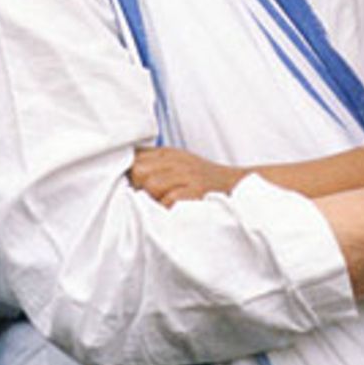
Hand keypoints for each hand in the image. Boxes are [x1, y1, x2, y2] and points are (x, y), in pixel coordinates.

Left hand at [130, 146, 246, 206]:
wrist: (238, 187)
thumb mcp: (178, 165)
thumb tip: (124, 174)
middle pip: (138, 171)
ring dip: (155, 200)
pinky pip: (168, 200)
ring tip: (169, 204)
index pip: (134, 156)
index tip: (131, 186)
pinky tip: (178, 210)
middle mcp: (176, 160)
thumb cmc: (204, 182)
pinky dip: (169, 210)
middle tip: (152, 198)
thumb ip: (153, 165)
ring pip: (151, 185)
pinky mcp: (195, 190)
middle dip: (140, 187)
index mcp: (168, 153)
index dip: (128, 173)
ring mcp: (187, 174)